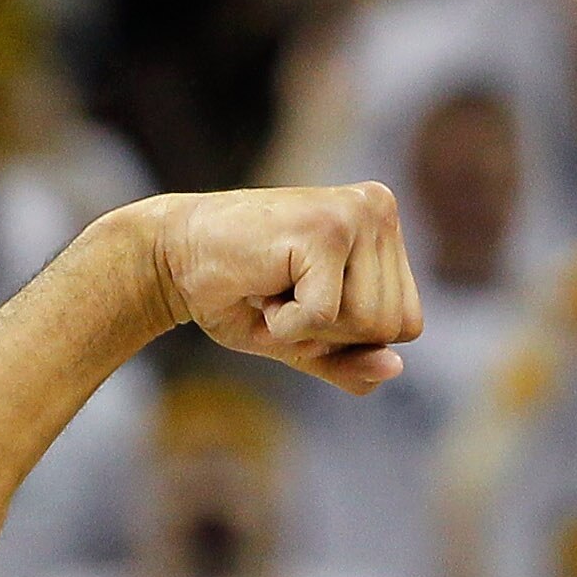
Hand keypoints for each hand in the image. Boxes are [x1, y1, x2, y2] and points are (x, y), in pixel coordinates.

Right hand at [141, 185, 422, 394]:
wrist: (170, 258)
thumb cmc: (238, 295)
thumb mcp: (306, 341)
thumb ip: (353, 361)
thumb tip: (395, 367)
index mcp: (384, 228)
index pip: (406, 324)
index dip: (351, 337)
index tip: (305, 299)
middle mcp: (378, 209)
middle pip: (391, 326)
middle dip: (333, 333)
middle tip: (285, 292)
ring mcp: (355, 213)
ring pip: (367, 324)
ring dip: (309, 327)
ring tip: (275, 285)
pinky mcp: (325, 229)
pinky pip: (325, 318)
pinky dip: (286, 324)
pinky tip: (262, 286)